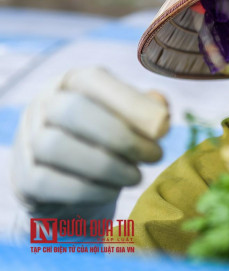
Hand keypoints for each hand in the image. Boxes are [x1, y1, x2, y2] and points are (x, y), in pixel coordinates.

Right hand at [11, 67, 168, 209]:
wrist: (74, 187)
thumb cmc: (112, 144)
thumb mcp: (132, 122)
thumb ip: (149, 113)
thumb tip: (161, 113)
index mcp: (71, 83)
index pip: (93, 79)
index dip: (129, 101)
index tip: (163, 127)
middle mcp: (43, 105)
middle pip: (72, 110)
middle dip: (121, 136)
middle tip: (155, 156)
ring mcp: (28, 141)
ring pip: (56, 147)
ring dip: (107, 166)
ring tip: (136, 177)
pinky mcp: (23, 179)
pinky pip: (47, 182)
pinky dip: (87, 189)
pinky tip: (112, 191)